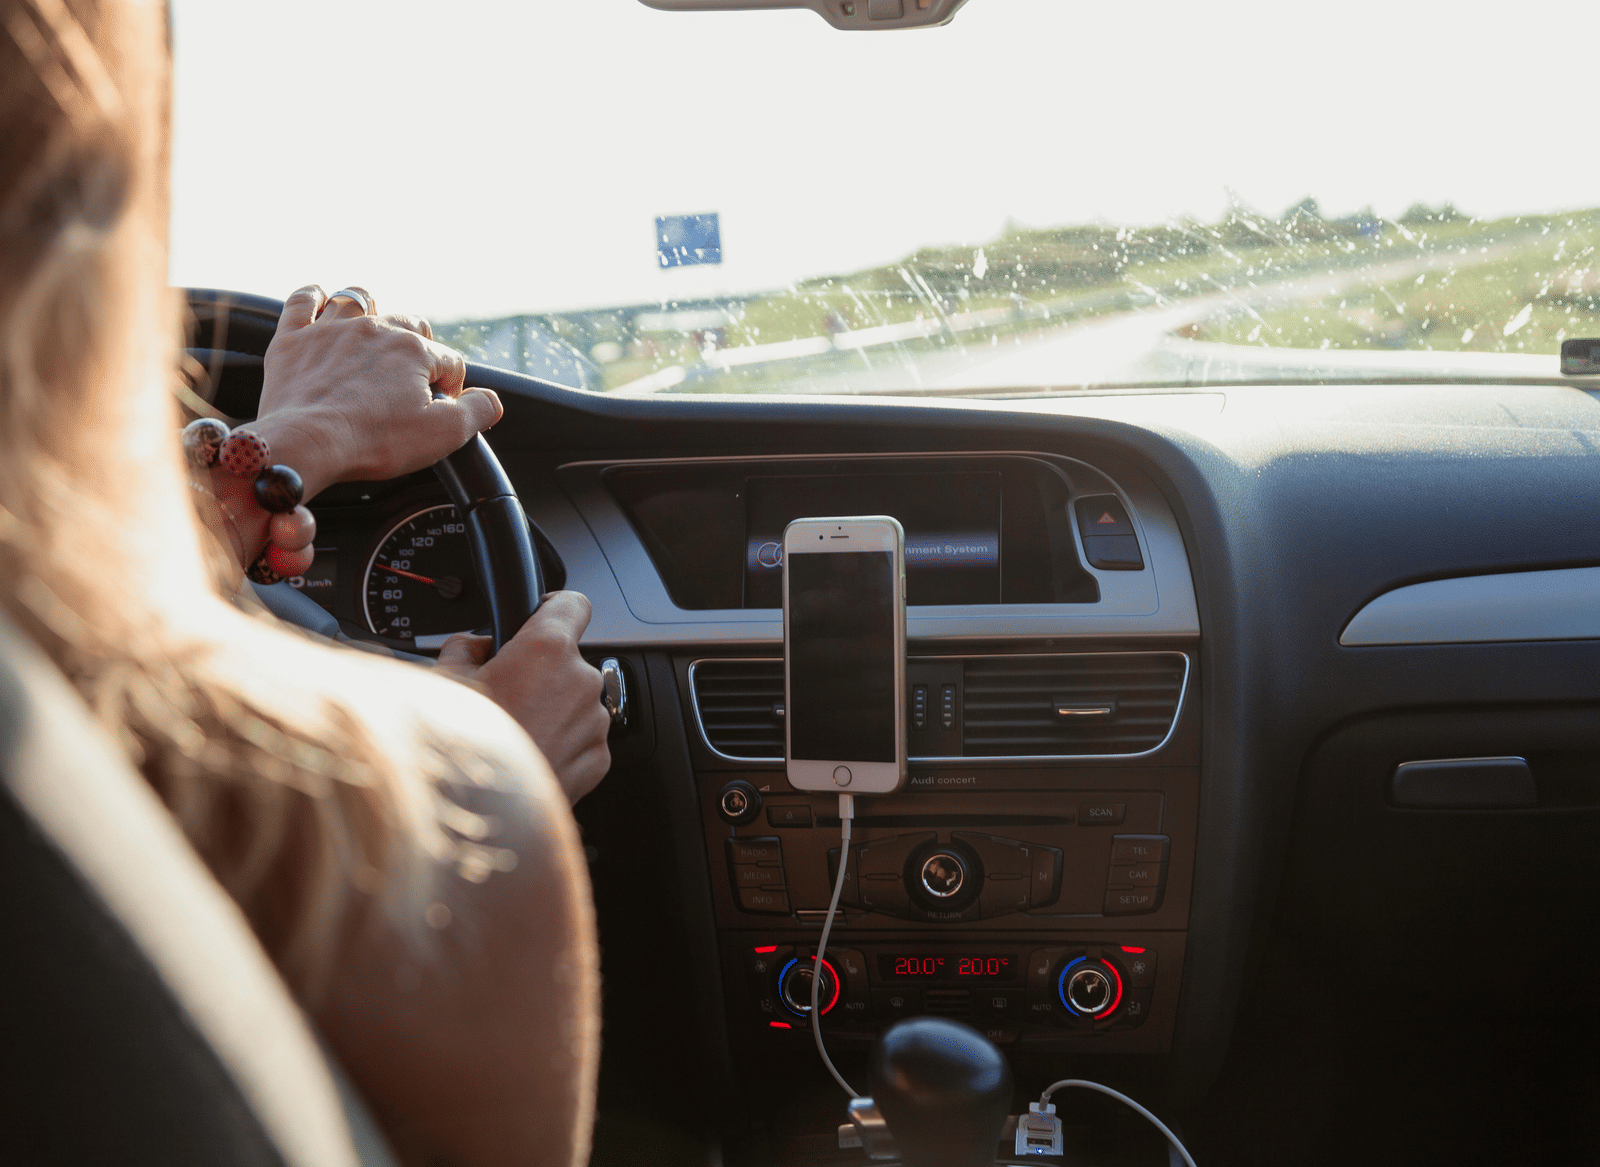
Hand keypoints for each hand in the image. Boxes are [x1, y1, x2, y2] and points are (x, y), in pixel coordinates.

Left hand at [250, 285, 503, 497]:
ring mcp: (330, 330)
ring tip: (372, 332)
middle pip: (409, 323)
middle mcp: (375, 329)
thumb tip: (491, 400)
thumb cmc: (374, 440)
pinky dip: (313, 297)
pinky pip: (302, 300)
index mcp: (413, 351)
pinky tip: (319, 301)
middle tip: (410, 378)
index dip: (450, 387)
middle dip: (417, 346)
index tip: (438, 410)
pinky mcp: (293, 340)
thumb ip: (479, 411)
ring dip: (370, 311)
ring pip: (358, 300)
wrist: (306, 444)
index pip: (448, 361)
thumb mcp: (444, 435)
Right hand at [436, 592, 612, 804]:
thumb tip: (473, 646)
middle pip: (567, 660)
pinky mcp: (598, 760)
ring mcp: (593, 723)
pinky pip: (580, 738)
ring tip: (511, 732)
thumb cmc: (460, 750)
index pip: (572, 603)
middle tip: (502, 694)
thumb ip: (464, 649)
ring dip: (550, 710)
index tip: (541, 615)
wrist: (478, 818)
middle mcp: (580, 682)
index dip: (553, 607)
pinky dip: (559, 743)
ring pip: (574, 702)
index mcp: (546, 650)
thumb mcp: (442, 682)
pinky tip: (525, 756)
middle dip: (538, 672)